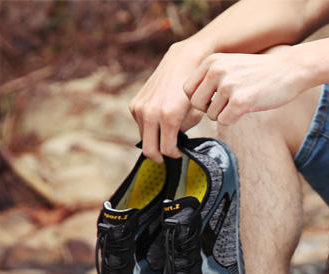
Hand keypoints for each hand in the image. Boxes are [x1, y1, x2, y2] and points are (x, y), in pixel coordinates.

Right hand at [129, 39, 210, 161]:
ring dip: (155, 140)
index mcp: (169, 117)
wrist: (181, 62)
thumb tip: (174, 144)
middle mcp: (151, 113)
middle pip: (150, 151)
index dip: (175, 155)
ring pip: (144, 139)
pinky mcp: (134, 104)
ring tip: (168, 133)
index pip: (167, 150)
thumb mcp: (194, 114)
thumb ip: (183, 133)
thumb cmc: (191, 90)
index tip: (180, 152)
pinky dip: (149, 128)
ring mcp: (140, 109)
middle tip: (170, 152)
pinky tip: (160, 120)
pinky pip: (141, 126)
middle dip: (160, 156)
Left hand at [184, 49, 309, 125]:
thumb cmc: (260, 72)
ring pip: (211, 115)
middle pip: (196, 104)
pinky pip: (224, 121)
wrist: (289, 70)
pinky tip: (246, 109)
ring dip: (224, 115)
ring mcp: (228, 85)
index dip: (198, 99)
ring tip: (241, 104)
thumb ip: (211, 77)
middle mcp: (216, 71)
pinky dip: (233, 120)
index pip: (187, 89)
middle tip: (225, 106)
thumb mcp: (230, 65)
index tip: (211, 101)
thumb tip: (193, 101)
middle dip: (208, 110)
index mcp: (211, 61)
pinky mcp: (240, 101)